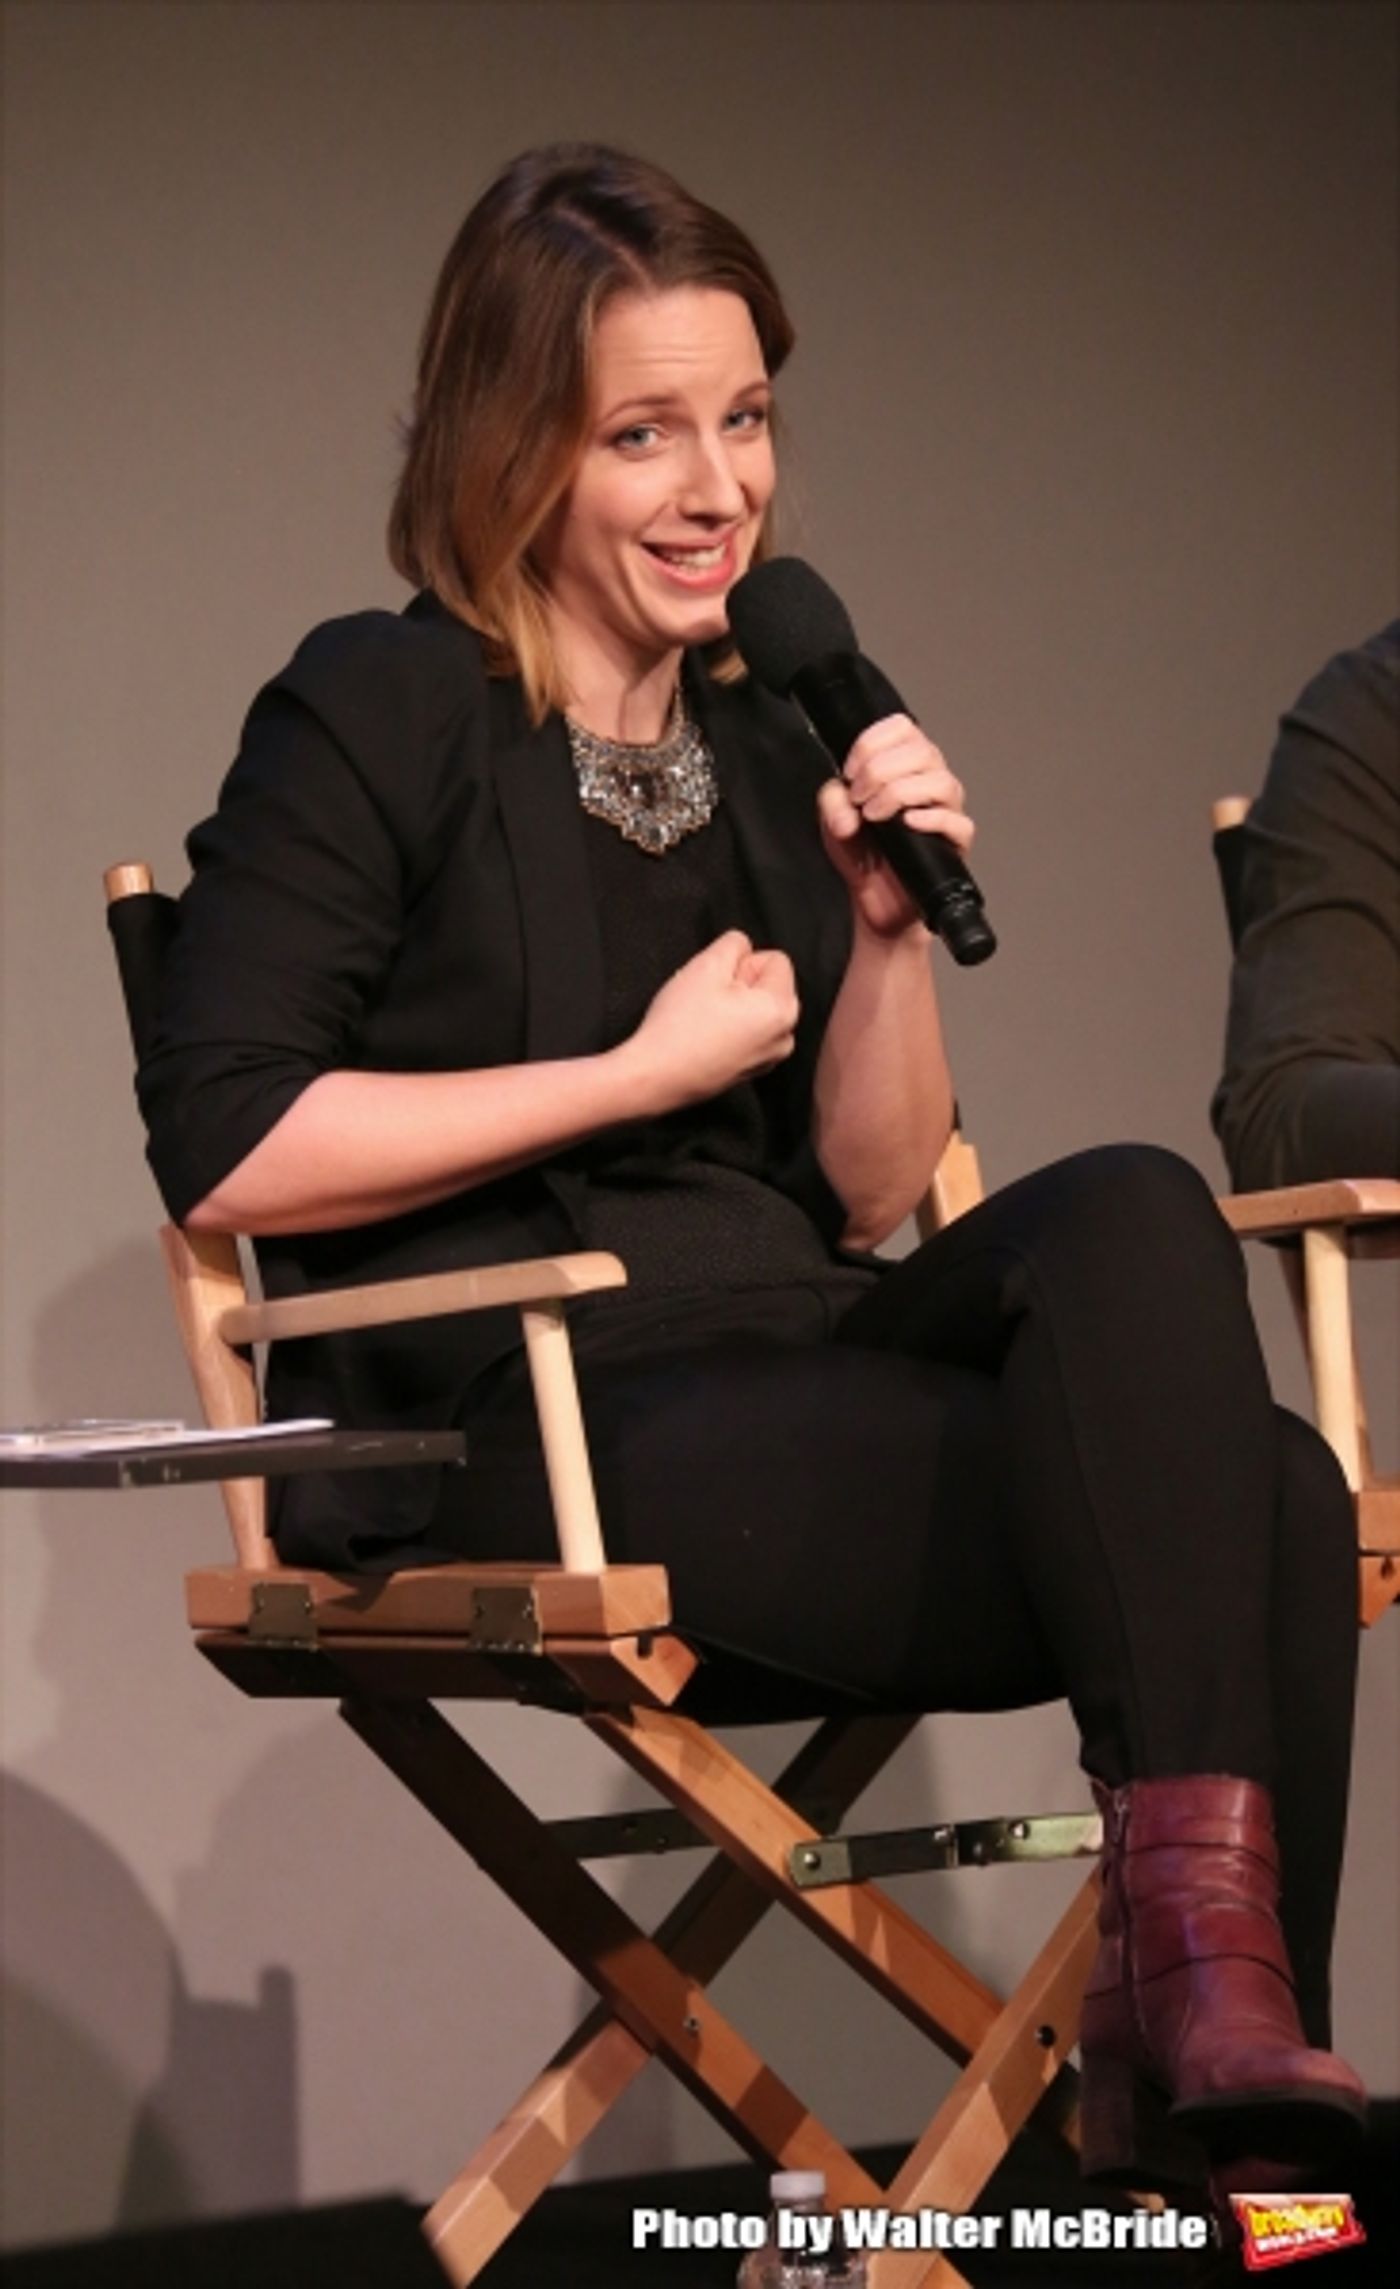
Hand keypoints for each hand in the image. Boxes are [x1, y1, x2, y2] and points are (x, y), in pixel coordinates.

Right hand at [623, 930, 799, 1110]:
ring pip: (758, 1010)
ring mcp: (770, 1058)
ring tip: (706, 1019)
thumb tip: (743, 947)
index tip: (719, 981)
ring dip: (736, 1006)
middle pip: (769, 986)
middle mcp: (785, 1036)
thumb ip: (733, 944)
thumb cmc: (680, 1024)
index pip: (775, 960)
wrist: (656, 1076)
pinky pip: (749, 1034)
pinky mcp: (751, 1070)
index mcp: (782, 1009)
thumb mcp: (706, 965)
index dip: (743, 962)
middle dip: (742, 984)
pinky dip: (732, 1029)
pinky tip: (706, 1036)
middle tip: (709, 999)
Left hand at [817, 715, 974, 938]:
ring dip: (899, 793)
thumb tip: (849, 809)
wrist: (873, 899)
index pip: (902, 726)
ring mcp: (947, 810)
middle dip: (879, 771)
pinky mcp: (956, 842)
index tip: (850, 772)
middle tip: (859, 799)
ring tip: (874, 815)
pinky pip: (957, 822)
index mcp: (904, 765)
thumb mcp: (833, 819)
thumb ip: (832, 799)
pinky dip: (930, 819)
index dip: (872, 742)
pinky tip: (905, 825)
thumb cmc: (861, 854)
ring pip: (941, 781)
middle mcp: (930, 780)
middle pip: (921, 749)